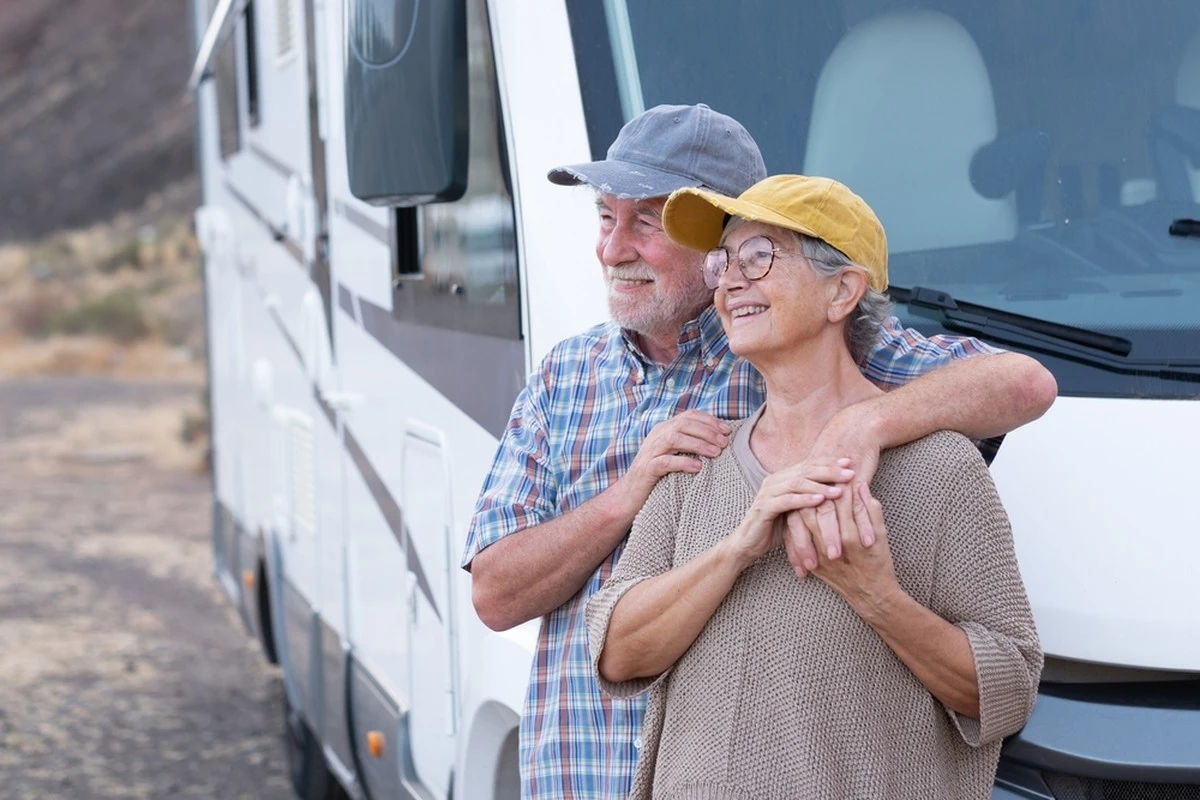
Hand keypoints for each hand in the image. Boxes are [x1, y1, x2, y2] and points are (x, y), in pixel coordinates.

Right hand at [614, 411, 731, 511]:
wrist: (630, 495)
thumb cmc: (659, 476)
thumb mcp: (675, 455)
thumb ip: (690, 444)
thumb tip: (720, 440)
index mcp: (664, 430)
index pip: (688, 416)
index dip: (709, 420)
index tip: (727, 430)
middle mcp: (657, 436)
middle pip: (683, 424)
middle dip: (707, 431)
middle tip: (725, 443)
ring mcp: (650, 452)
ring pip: (674, 439)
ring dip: (698, 444)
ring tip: (716, 453)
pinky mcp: (646, 470)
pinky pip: (665, 462)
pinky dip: (682, 463)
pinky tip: (698, 468)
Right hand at [724, 459, 855, 569]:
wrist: (749, 544)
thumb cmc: (776, 528)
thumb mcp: (798, 511)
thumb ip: (811, 498)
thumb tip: (840, 489)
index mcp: (783, 477)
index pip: (809, 464)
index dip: (830, 462)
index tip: (850, 463)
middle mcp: (774, 480)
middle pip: (805, 469)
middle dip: (829, 471)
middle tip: (850, 472)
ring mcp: (768, 492)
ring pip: (797, 483)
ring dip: (820, 485)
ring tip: (839, 489)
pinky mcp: (763, 507)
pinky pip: (787, 500)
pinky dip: (804, 499)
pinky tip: (820, 500)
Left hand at [783, 406, 882, 577]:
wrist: (857, 431)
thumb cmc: (841, 461)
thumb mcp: (825, 483)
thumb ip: (817, 502)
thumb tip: (806, 521)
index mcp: (806, 492)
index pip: (795, 523)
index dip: (795, 546)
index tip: (798, 567)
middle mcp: (816, 490)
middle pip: (806, 522)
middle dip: (807, 548)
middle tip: (808, 569)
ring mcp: (835, 485)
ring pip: (828, 516)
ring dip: (832, 539)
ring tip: (834, 560)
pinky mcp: (853, 480)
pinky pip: (856, 505)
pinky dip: (862, 524)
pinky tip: (865, 543)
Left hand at [809, 484, 899, 613]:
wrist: (871, 595)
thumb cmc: (880, 563)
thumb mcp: (881, 534)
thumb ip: (870, 510)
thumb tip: (860, 485)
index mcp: (853, 536)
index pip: (840, 502)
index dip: (838, 484)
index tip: (838, 472)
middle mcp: (833, 546)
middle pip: (816, 509)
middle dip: (816, 491)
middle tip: (817, 478)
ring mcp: (820, 557)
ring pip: (801, 522)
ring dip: (801, 504)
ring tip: (804, 492)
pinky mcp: (813, 565)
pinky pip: (796, 541)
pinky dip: (795, 525)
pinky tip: (796, 512)